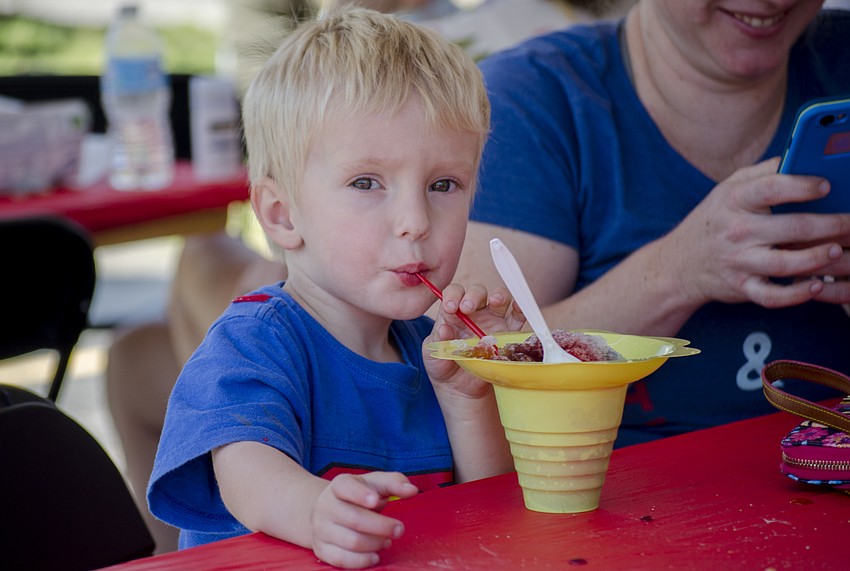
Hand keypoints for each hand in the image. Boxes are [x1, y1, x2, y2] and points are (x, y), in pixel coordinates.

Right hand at [310, 471, 417, 568]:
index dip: (360, 494)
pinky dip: (361, 561)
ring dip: (375, 544)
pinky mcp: (321, 549)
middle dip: (382, 526)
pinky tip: (374, 556)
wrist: (328, 509)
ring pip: (351, 542)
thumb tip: (412, 490)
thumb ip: (395, 483)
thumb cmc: (360, 495)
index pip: (346, 487)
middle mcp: (326, 505)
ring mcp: (321, 528)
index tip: (376, 501)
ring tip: (387, 541)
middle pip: (354, 519)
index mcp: (339, 485)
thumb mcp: (376, 484)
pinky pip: (341, 559)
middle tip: (399, 529)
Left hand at [423, 283, 524, 397]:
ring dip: (499, 296)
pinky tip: (517, 308)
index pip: (454, 293)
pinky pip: (518, 319)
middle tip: (466, 308)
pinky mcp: (508, 336)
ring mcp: (493, 322)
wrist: (459, 389)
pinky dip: (521, 310)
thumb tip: (444, 329)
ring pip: (501, 299)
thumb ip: (437, 340)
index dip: (453, 295)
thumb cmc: (443, 366)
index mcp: (454, 313)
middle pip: (478, 292)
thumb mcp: (432, 354)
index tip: (450, 307)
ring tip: (495, 301)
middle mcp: (475, 313)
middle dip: (473, 296)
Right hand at [661, 157, 849, 308]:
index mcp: (734, 201)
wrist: (678, 264)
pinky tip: (815, 285)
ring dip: (818, 257)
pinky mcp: (742, 287)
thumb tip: (799, 156)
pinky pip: (771, 296)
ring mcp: (739, 261)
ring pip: (785, 263)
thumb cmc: (712, 221)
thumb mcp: (726, 189)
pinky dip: (795, 294)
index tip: (827, 185)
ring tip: (839, 250)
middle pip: (791, 228)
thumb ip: (762, 172)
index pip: (772, 188)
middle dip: (830, 225)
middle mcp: (736, 231)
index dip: (802, 186)